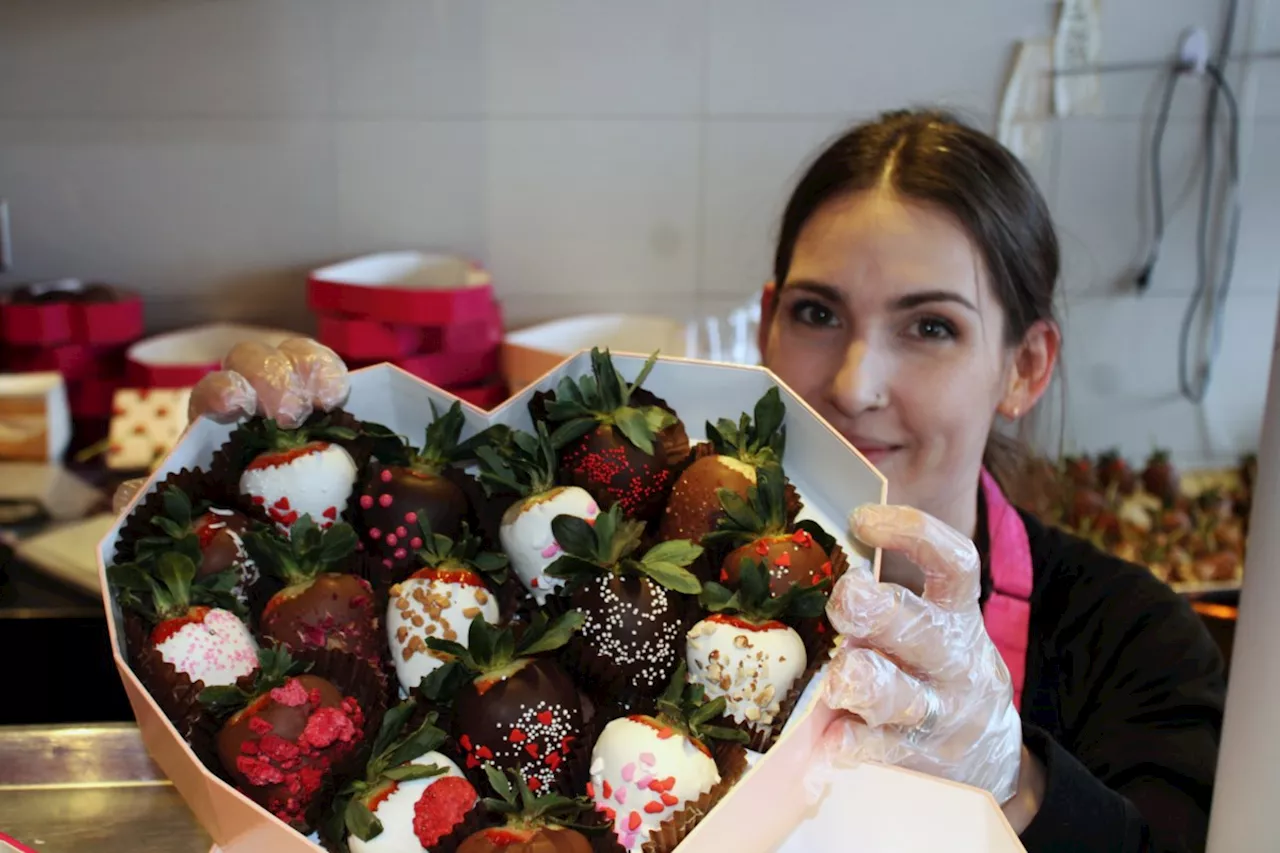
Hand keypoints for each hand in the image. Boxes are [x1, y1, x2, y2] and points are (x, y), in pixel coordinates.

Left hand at [110, 338, 349, 513]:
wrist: (287, 546)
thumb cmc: (239, 527)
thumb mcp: (194, 521)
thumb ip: (159, 507)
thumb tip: (128, 496)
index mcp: (216, 427)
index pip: (212, 392)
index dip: (223, 391)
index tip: (233, 407)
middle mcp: (254, 400)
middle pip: (251, 360)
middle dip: (269, 376)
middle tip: (289, 414)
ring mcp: (296, 396)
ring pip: (292, 355)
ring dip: (306, 368)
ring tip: (323, 402)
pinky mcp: (330, 407)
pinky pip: (329, 372)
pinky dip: (333, 374)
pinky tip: (340, 396)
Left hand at [814, 503, 1026, 808]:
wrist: (989, 755)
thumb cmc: (939, 668)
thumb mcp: (938, 623)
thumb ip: (895, 593)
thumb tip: (831, 544)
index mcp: (959, 615)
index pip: (954, 563)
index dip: (913, 533)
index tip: (861, 518)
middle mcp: (953, 660)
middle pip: (920, 628)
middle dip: (874, 609)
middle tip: (844, 599)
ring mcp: (938, 713)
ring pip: (901, 696)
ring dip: (863, 680)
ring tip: (838, 678)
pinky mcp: (916, 758)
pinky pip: (881, 750)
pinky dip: (851, 743)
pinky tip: (830, 739)